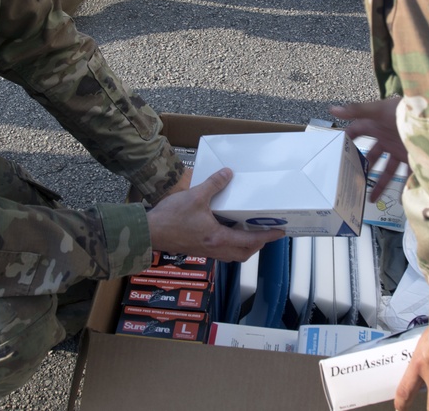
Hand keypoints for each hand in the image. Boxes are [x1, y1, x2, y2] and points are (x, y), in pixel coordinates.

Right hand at [146, 168, 283, 261]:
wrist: (148, 232)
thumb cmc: (170, 218)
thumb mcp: (195, 196)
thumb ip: (214, 184)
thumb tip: (228, 173)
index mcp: (218, 238)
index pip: (250, 240)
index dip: (267, 237)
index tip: (279, 233)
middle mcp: (215, 248)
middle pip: (244, 253)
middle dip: (258, 245)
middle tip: (266, 233)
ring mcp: (206, 251)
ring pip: (232, 254)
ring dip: (244, 246)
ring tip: (250, 233)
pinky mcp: (198, 249)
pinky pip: (221, 251)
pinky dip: (230, 244)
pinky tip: (226, 230)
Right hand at [329, 97, 409, 201]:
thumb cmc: (402, 110)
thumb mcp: (378, 110)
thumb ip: (356, 111)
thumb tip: (332, 109)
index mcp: (376, 126)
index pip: (357, 133)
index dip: (347, 142)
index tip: (335, 156)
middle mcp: (387, 139)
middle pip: (372, 156)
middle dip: (362, 169)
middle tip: (352, 184)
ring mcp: (399, 149)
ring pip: (387, 170)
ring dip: (379, 183)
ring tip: (370, 199)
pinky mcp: (413, 157)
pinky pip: (406, 176)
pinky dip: (403, 188)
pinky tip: (397, 200)